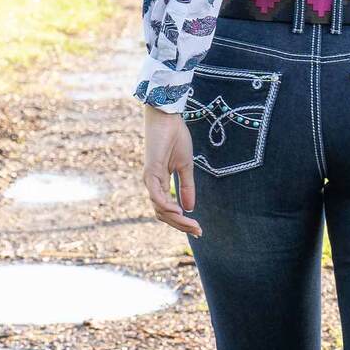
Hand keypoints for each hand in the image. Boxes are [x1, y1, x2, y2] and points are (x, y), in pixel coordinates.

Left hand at [142, 107, 201, 236]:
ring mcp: (150, 179)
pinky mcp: (151, 172)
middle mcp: (152, 184)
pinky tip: (179, 212)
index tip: (198, 229)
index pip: (168, 210)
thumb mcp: (186, 167)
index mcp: (160, 183)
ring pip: (159, 209)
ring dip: (176, 220)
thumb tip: (190, 209)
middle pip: (163, 214)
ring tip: (192, 224)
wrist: (168, 118)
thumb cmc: (175, 138)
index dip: (182, 222)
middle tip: (198, 232)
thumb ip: (187, 187)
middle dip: (181, 225)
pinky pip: (157, 196)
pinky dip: (166, 206)